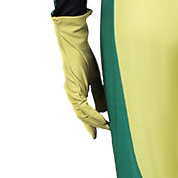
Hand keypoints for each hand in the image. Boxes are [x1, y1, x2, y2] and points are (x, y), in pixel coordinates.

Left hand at [51, 8, 109, 138]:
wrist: (75, 43)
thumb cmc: (84, 57)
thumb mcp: (95, 77)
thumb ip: (99, 93)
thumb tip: (104, 109)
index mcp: (76, 91)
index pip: (83, 111)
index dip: (90, 122)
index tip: (95, 133)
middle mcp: (72, 93)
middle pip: (82, 115)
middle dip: (92, 125)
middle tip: (101, 134)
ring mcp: (72, 91)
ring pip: (82, 114)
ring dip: (94, 122)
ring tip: (105, 128)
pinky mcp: (74, 88)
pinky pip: (83, 107)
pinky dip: (93, 114)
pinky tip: (101, 119)